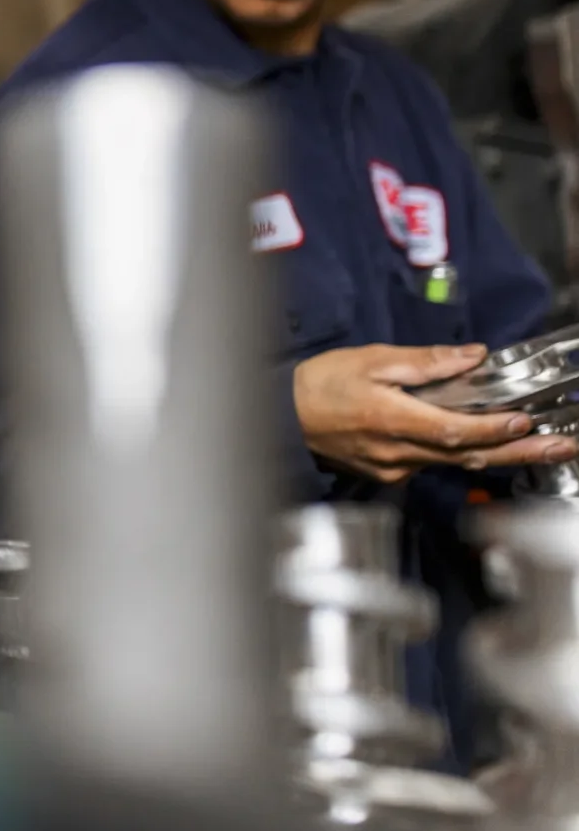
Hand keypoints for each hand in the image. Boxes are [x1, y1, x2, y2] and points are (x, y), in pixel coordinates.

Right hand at [294, 343, 576, 483]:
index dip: (492, 428)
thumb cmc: (317, 385)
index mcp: (391, 420)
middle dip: (521, 451)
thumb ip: (424, 362)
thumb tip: (471, 357)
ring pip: (455, 462)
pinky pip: (432, 463)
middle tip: (562, 446)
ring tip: (539, 445)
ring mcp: (394, 468)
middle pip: (470, 456)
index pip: (454, 430)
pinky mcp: (388, 473)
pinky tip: (483, 443)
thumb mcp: (370, 360)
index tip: (523, 421)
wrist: (278, 417)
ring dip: (500, 453)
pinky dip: (462, 452)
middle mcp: (397, 452)